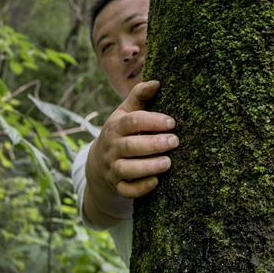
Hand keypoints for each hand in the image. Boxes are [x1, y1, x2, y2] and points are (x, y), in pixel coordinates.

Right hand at [84, 80, 178, 224]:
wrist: (98, 163)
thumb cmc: (120, 132)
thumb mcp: (125, 113)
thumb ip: (140, 97)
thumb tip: (157, 82)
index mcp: (115, 126)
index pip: (132, 122)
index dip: (152, 121)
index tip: (171, 122)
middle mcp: (112, 147)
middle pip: (130, 146)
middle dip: (153, 144)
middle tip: (175, 141)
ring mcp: (112, 168)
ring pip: (127, 169)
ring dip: (148, 167)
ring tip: (168, 162)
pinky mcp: (117, 185)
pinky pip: (126, 190)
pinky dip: (140, 188)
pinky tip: (156, 181)